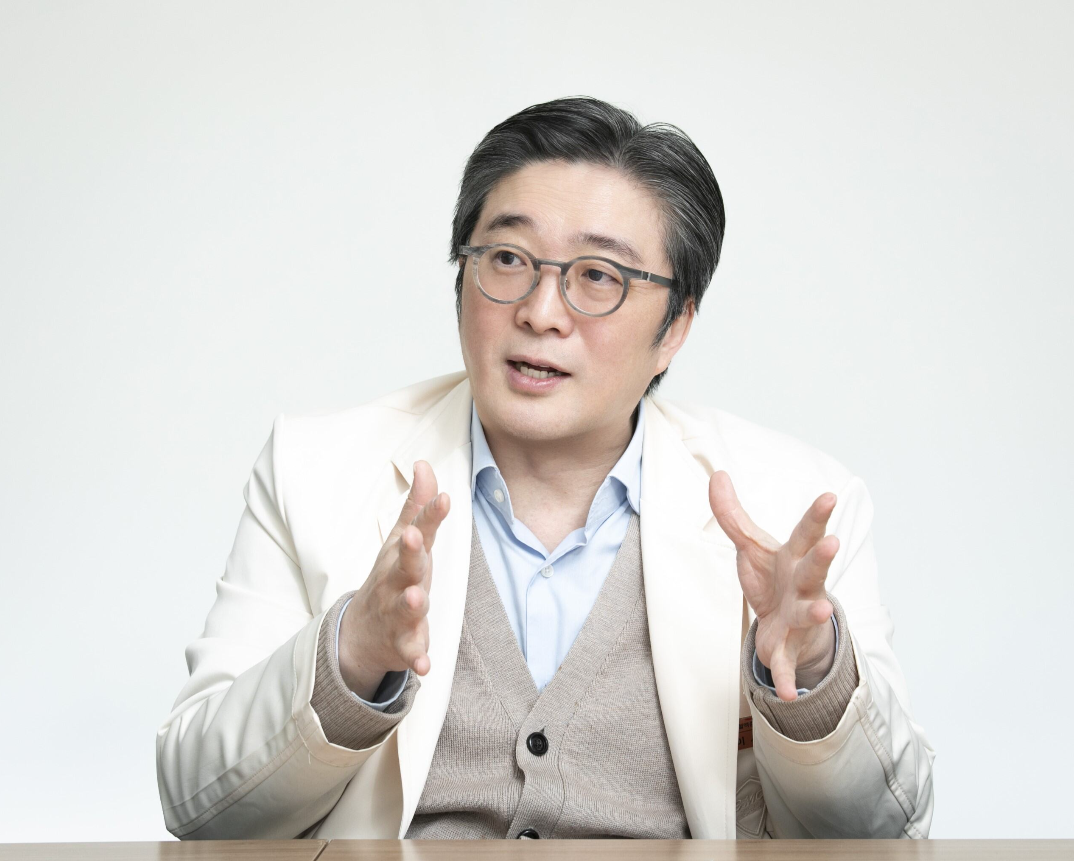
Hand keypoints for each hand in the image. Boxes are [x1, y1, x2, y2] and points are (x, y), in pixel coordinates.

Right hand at [338, 460, 449, 699]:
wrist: (361, 632)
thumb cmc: (391, 577)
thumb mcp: (404, 540)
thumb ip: (417, 505)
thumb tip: (425, 464)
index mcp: (401, 555)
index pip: (418, 531)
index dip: (430, 516)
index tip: (444, 498)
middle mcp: (396, 581)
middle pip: (404, 566)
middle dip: (410, 553)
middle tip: (416, 538)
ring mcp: (397, 613)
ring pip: (405, 608)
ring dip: (411, 603)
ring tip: (418, 597)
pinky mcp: (402, 644)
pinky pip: (410, 652)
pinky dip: (417, 658)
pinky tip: (425, 666)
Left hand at [708, 470, 838, 701]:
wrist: (786, 625)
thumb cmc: (773, 578)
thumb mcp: (750, 545)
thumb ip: (732, 513)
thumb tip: (717, 474)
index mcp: (794, 557)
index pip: (806, 532)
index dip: (817, 515)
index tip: (829, 496)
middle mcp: (803, 585)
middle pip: (814, 569)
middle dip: (823, 557)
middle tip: (833, 543)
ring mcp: (798, 616)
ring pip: (808, 613)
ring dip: (815, 613)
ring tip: (823, 610)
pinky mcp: (786, 646)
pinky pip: (787, 663)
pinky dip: (786, 679)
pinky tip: (786, 695)